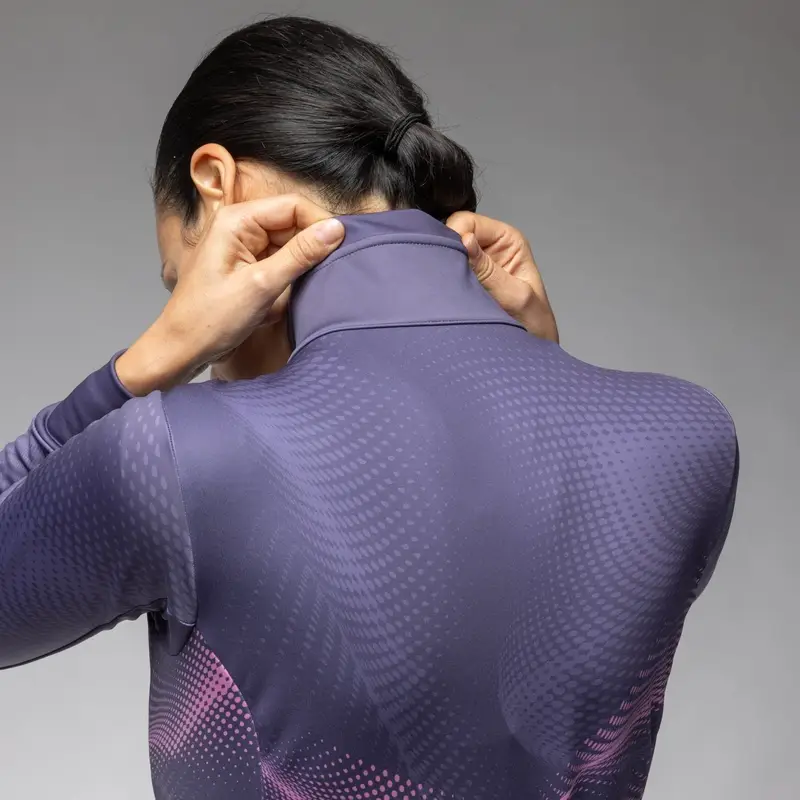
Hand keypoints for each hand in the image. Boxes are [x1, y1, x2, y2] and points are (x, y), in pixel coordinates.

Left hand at [116, 195, 344, 394]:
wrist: (182, 349)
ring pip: (290, 244)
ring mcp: (244, 247)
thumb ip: (300, 255)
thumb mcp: (261, 286)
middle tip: (330, 272)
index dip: (319, 223)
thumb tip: (336, 229)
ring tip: (310, 285)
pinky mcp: (249, 267)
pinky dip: (292, 276)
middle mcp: (240, 227)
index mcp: (237, 221)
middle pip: (293, 223)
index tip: (341, 249)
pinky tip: (292, 294)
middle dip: (312, 245)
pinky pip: (281, 261)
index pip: (293, 206)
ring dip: (303, 264)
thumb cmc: (209, 319)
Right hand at [446, 211, 558, 342]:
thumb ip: (489, 271)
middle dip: (447, 250)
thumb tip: (465, 241)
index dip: (455, 234)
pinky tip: (444, 291)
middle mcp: (490, 247)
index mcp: (508, 240)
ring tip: (445, 285)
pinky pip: (445, 272)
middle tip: (445, 274)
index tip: (450, 257)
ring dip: (444, 267)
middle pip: (454, 233)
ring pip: (447, 253)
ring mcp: (476, 264)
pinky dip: (442, 280)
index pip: (470, 221)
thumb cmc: (533, 324)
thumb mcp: (514, 297)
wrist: (530, 352)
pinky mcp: (465, 281)